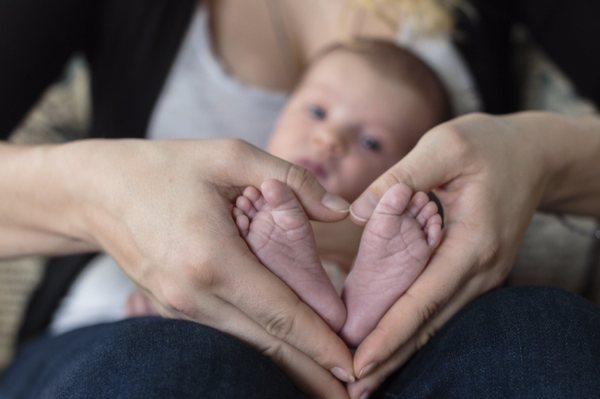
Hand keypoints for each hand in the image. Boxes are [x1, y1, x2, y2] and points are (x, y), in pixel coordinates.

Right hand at [55, 138, 353, 397]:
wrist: (98, 192)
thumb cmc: (166, 167)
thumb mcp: (230, 156)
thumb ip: (292, 180)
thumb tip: (342, 209)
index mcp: (211, 259)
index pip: (280, 313)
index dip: (320, 342)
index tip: (354, 365)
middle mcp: (193, 296)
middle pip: (266, 345)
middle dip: (312, 372)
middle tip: (353, 392)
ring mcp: (178, 309)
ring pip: (245, 348)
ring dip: (288, 368)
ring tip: (325, 384)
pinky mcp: (172, 310)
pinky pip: (226, 336)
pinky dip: (258, 349)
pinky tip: (283, 358)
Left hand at [346, 113, 553, 397]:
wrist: (533, 155)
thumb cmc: (488, 146)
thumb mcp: (445, 146)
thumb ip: (401, 176)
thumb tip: (357, 212)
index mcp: (472, 244)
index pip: (423, 300)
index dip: (389, 334)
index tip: (359, 363)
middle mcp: (480, 270)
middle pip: (429, 325)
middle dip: (389, 359)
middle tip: (350, 391)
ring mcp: (481, 275)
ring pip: (435, 323)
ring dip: (400, 352)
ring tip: (364, 380)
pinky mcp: (474, 272)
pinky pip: (440, 308)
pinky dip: (413, 329)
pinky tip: (390, 344)